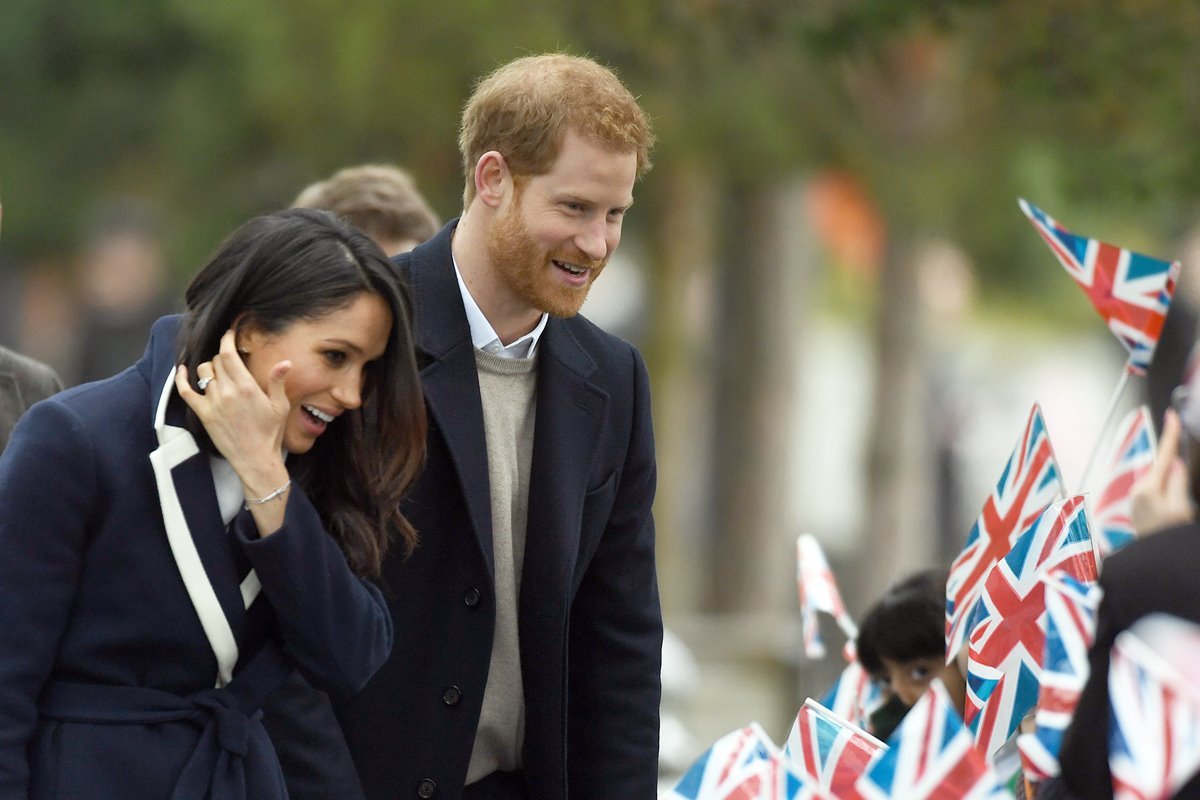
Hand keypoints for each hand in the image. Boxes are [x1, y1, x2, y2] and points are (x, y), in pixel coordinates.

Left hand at [175, 329, 291, 491]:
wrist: (255, 459)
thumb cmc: (270, 433)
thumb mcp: (280, 406)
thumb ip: (278, 382)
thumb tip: (285, 362)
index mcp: (247, 386)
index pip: (229, 353)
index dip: (227, 339)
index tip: (230, 332)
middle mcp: (227, 392)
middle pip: (216, 360)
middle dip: (223, 355)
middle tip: (231, 359)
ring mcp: (213, 402)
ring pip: (204, 372)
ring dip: (210, 367)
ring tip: (220, 372)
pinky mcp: (203, 414)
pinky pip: (186, 391)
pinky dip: (181, 379)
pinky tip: (181, 370)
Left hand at [1130, 407, 1193, 535]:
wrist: (1152, 561)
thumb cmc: (1167, 537)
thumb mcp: (1180, 509)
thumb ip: (1177, 483)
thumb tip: (1175, 462)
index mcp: (1148, 488)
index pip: (1163, 455)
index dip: (1170, 434)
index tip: (1172, 415)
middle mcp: (1139, 490)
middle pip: (1161, 465)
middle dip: (1174, 454)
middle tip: (1180, 435)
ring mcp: (1138, 499)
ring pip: (1160, 477)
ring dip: (1172, 473)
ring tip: (1181, 482)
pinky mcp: (1141, 507)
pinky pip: (1158, 488)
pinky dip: (1168, 484)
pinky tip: (1175, 493)